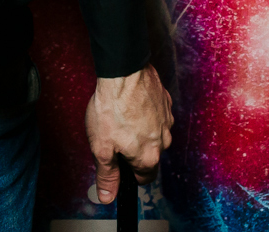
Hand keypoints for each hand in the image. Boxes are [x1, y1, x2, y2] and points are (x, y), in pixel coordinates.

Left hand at [85, 64, 173, 203]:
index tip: (118, 163)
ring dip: (140, 130)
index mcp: (149, 157)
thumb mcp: (101, 148)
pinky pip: (156, 115)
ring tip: (120, 117)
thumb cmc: (112, 107)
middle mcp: (164, 141)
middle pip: (149, 155)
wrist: (123, 72)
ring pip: (153, 134)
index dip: (128, 173)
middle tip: (114, 136)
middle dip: (132, 150)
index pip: (143, 178)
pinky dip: (145, 113)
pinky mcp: (165, 102)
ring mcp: (167, 120)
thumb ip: (106, 176)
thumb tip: (108, 197)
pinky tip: (130, 105)